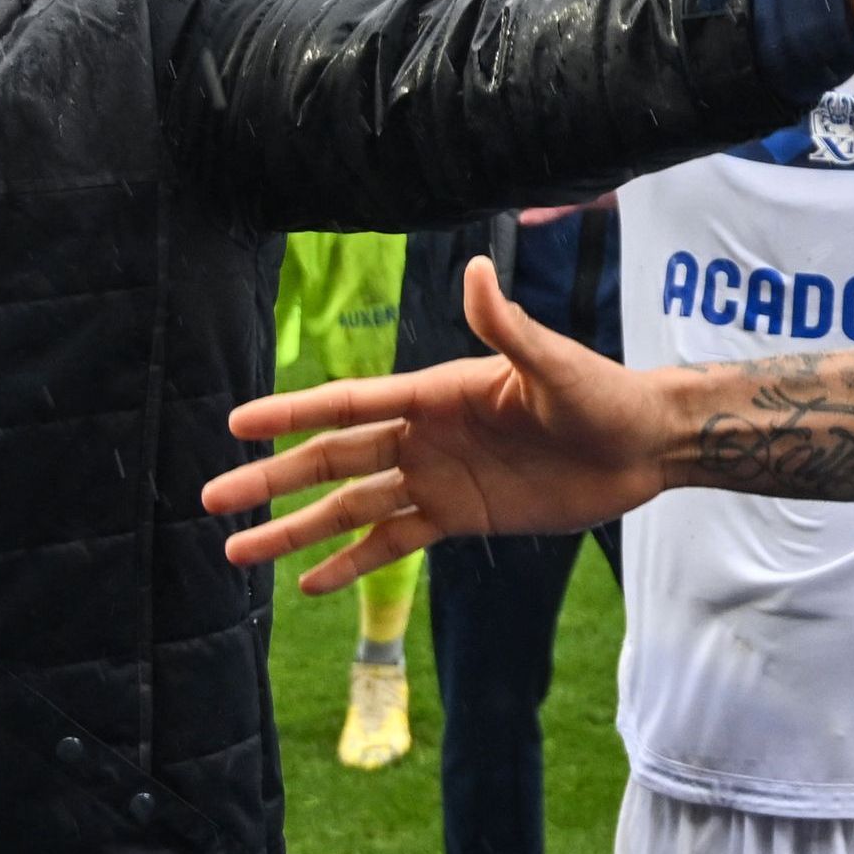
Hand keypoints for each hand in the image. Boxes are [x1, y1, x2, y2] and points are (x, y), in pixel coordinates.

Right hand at [207, 261, 677, 584]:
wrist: (641, 446)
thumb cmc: (600, 394)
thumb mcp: (552, 364)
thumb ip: (505, 327)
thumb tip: (475, 268)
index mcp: (433, 393)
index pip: (348, 405)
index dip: (291, 413)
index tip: (237, 423)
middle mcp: (422, 436)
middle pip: (330, 460)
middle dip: (270, 479)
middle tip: (212, 498)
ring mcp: (436, 478)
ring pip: (348, 508)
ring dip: (295, 529)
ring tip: (237, 551)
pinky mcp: (459, 517)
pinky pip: (392, 543)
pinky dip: (352, 563)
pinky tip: (307, 585)